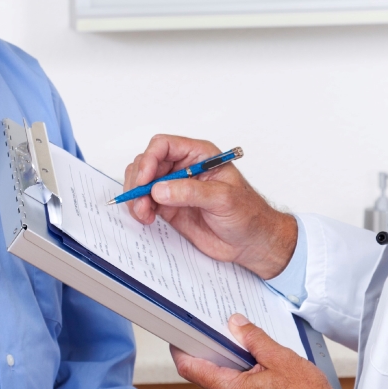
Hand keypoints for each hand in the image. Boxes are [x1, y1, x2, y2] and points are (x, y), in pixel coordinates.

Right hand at [123, 135, 296, 278]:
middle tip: (140, 201)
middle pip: (147, 162)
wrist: (251, 243)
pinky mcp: (170, 208)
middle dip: (139, 180)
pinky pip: (145, 202)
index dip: (150, 159)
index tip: (146, 180)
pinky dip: (139, 208)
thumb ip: (191, 192)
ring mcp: (175, 188)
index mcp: (200, 156)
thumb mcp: (224, 198)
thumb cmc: (248, 214)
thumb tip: (160, 189)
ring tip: (143, 213)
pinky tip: (145, 218)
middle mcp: (184, 168)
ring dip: (136, 196)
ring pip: (142, 182)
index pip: (164, 145)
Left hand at [172, 313, 350, 388]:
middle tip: (242, 341)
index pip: (191, 369)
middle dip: (225, 357)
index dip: (181, 350)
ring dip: (241, 373)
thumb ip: (253, 339)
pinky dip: (250, 388)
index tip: (178, 336)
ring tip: (267, 364)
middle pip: (213, 376)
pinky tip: (272, 382)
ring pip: (230, 388)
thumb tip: (235, 324)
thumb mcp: (282, 359)